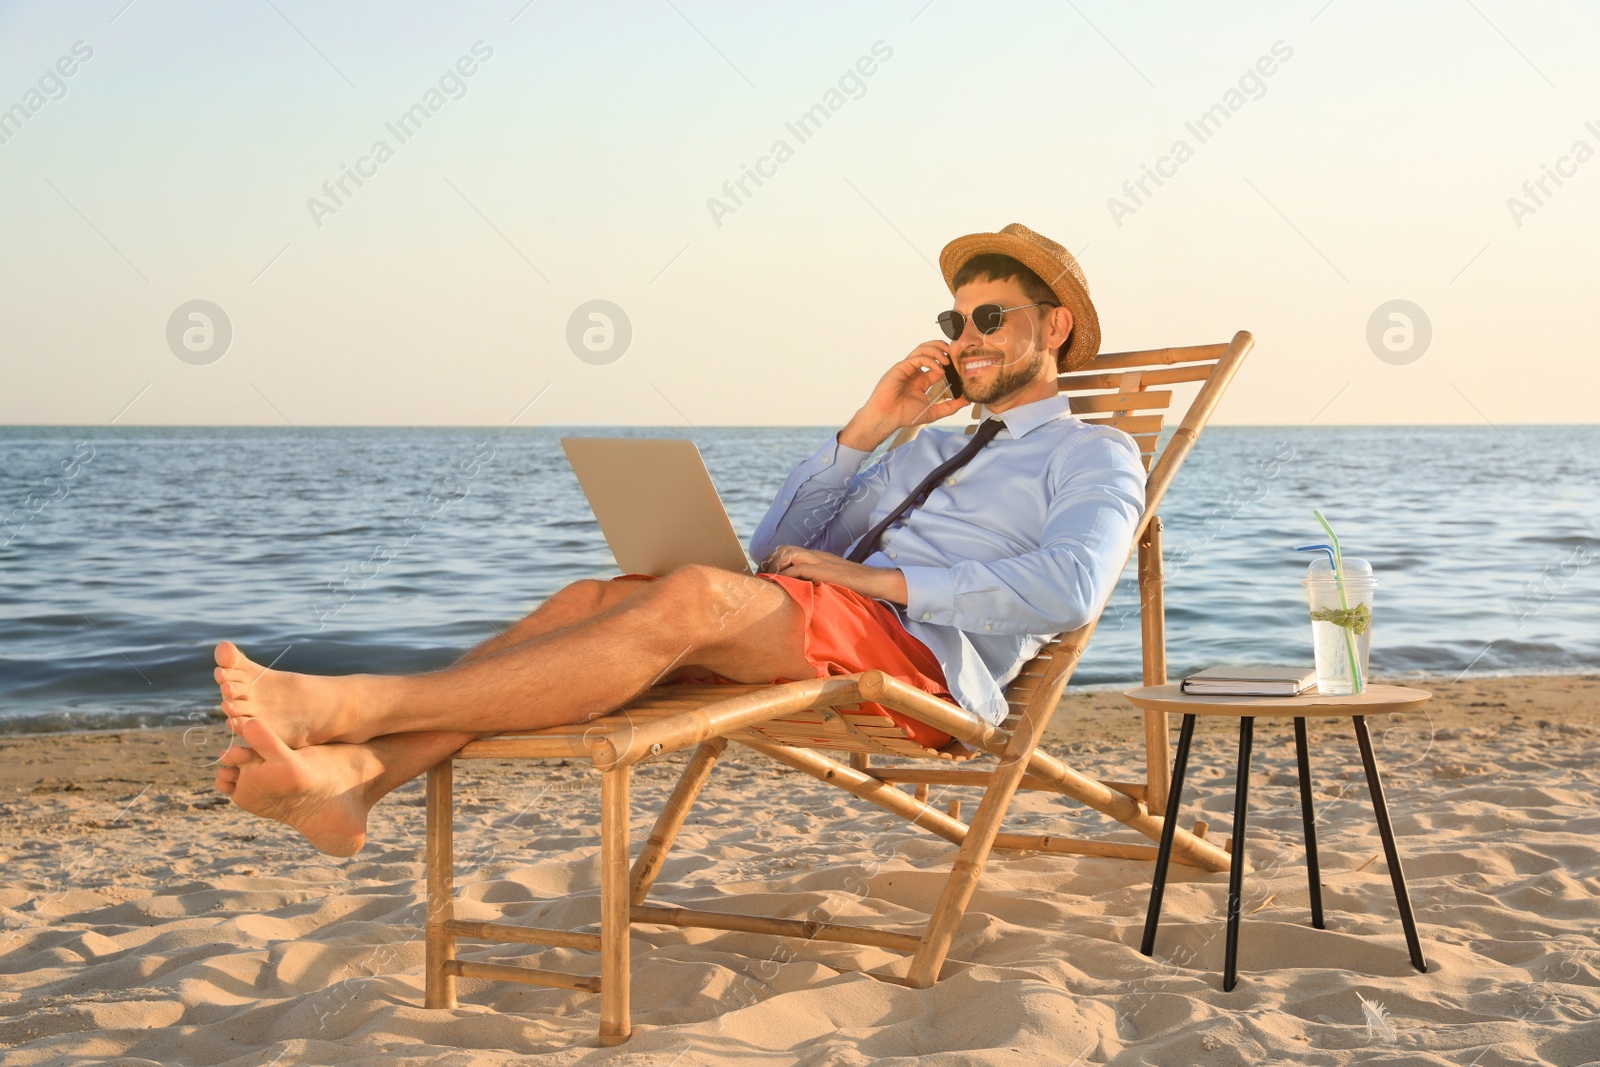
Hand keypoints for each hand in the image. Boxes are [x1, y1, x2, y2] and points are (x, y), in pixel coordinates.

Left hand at [758, 545, 908, 604]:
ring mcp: (820, 561)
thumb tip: (804, 592)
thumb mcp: (833, 580)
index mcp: (818, 556)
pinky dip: (785, 575)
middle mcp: (817, 555)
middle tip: (762, 576)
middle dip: (769, 561)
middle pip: (784, 549)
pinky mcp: (823, 571)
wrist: (875, 581)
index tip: (766, 573)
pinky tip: (780, 585)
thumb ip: (819, 581)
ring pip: (788, 555)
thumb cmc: (857, 585)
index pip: (789, 550)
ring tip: (768, 580)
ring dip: (774, 567)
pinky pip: (798, 568)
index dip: (774, 559)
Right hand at [839, 341, 970, 450]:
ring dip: (937, 350)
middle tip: (954, 354)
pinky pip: (917, 358)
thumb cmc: (903, 415)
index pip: (937, 364)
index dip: (949, 362)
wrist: (887, 417)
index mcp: (921, 380)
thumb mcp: (933, 412)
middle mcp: (914, 372)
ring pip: (923, 349)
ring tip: (947, 359)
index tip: (960, 366)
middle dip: (942, 348)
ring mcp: (907, 368)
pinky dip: (930, 360)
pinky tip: (939, 369)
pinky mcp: (901, 367)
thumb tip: (967, 401)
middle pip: (929, 350)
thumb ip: (950, 407)